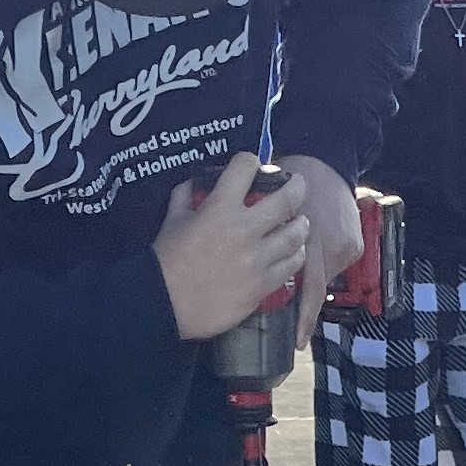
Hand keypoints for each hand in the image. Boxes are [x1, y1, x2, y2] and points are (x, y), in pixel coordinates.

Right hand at [154, 153, 310, 341]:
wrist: (165, 305)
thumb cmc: (166, 261)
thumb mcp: (172, 219)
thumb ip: (186, 195)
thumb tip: (196, 181)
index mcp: (220, 207)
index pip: (246, 166)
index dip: (251, 161)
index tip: (253, 166)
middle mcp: (245, 229)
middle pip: (288, 198)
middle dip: (297, 186)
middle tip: (298, 185)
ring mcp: (258, 258)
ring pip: (297, 234)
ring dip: (301, 224)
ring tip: (300, 222)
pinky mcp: (263, 284)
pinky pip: (292, 265)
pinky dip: (296, 255)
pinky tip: (294, 252)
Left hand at [278, 153, 362, 332]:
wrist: (324, 158)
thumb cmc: (288, 180)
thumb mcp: (268, 209)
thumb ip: (261, 239)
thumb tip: (244, 263)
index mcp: (314, 243)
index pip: (311, 291)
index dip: (305, 320)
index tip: (298, 342)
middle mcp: (336, 249)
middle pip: (317, 287)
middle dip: (305, 303)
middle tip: (292, 324)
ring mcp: (347, 247)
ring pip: (324, 275)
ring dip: (309, 276)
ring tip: (295, 276)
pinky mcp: (355, 244)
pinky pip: (334, 263)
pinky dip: (321, 263)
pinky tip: (311, 257)